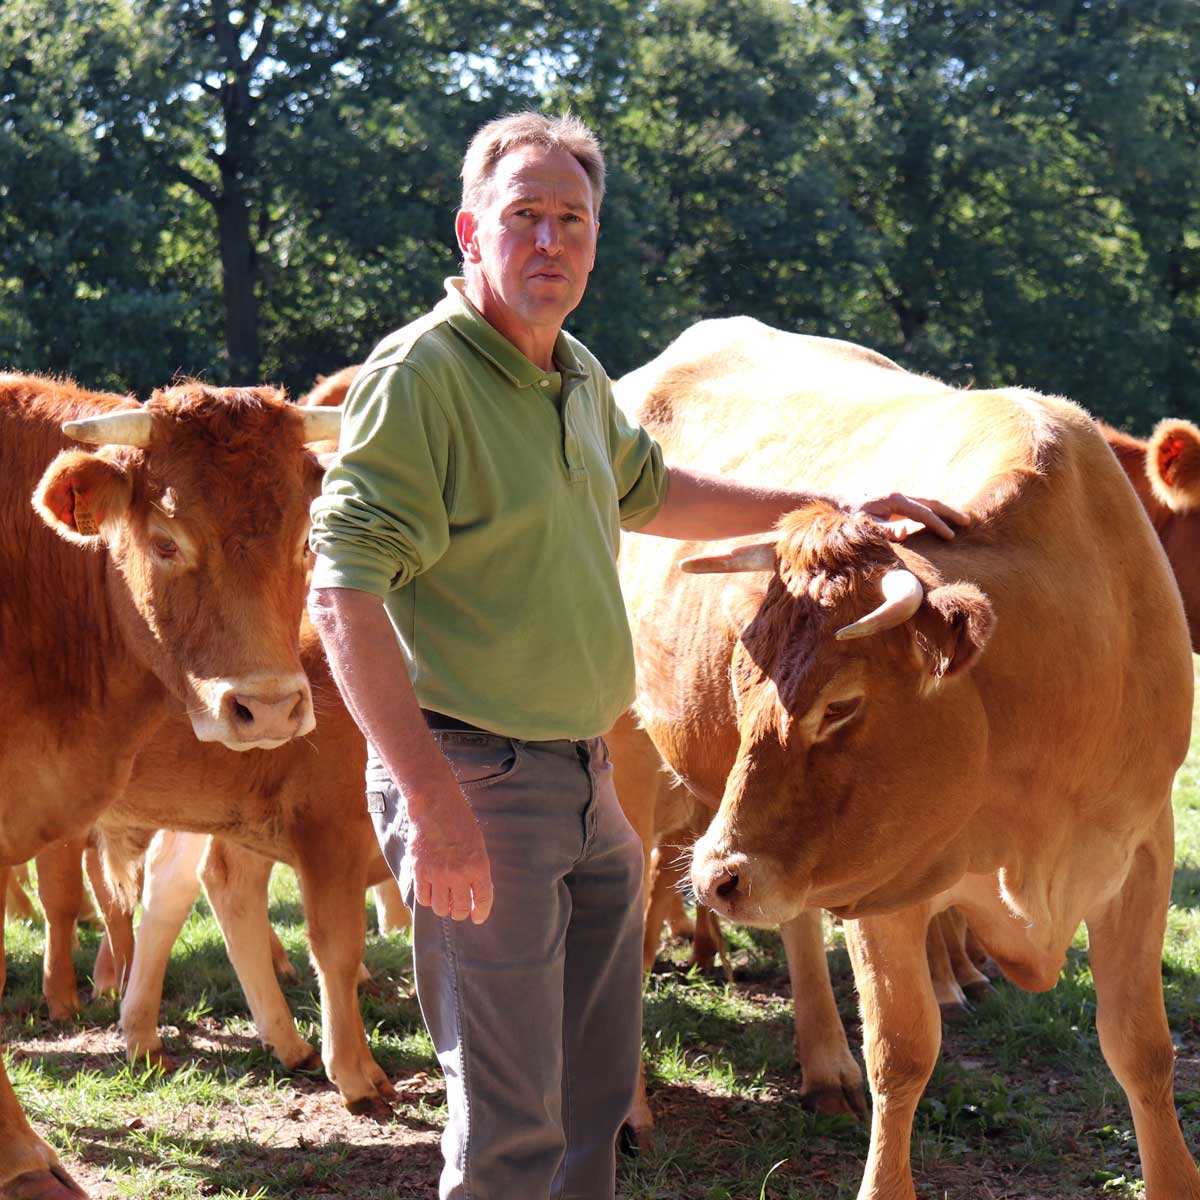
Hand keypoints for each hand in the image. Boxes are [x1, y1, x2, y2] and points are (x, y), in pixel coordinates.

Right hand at [406, 785, 493, 923]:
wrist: (436, 805)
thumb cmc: (460, 821)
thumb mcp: (478, 844)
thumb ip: (477, 869)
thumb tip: (473, 893)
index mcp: (479, 866)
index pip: (482, 899)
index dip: (480, 912)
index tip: (477, 917)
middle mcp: (459, 874)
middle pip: (459, 909)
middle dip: (460, 912)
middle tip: (458, 909)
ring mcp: (438, 874)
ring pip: (440, 908)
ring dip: (443, 907)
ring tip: (443, 899)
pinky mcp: (420, 871)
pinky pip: (423, 898)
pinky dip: (427, 899)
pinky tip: (430, 891)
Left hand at [849, 492, 970, 540]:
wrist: (841, 501)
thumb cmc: (852, 515)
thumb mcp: (865, 523)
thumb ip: (884, 529)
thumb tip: (904, 532)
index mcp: (896, 500)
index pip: (923, 513)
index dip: (938, 525)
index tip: (951, 536)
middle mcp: (901, 496)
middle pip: (931, 503)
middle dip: (950, 512)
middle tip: (968, 522)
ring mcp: (900, 499)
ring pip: (928, 504)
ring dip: (944, 511)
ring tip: (962, 520)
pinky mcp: (898, 505)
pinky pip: (921, 508)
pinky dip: (934, 513)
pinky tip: (941, 521)